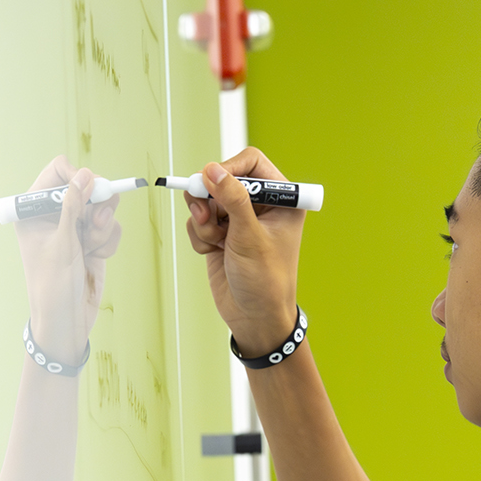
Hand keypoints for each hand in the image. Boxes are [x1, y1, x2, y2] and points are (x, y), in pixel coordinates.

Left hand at [14, 157, 122, 366]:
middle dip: (96, 205)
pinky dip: (108, 241)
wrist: (66, 321)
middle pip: (86, 186)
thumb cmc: (53, 286)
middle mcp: (53, 215)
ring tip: (91, 248)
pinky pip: (110, 226)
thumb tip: (84, 175)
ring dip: (102, 226)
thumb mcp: (63, 244)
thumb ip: (73, 207)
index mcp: (34, 211)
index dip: (76, 176)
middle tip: (96, 223)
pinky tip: (96, 257)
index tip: (90, 189)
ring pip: (102, 206)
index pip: (56, 173)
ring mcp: (73, 227)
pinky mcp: (91, 240)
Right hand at [182, 147, 304, 355]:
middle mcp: (260, 206)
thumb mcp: (250, 237)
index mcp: (280, 199)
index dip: (229, 168)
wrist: (254, 318)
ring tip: (215, 241)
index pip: (251, 162)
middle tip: (205, 215)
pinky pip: (199, 221)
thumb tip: (213, 170)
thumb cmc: (266, 282)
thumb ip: (233, 200)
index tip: (212, 182)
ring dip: (203, 220)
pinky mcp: (221, 234)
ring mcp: (239, 220)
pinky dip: (200, 235)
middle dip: (210, 198)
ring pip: (206, 200)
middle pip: (222, 179)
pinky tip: (213, 252)